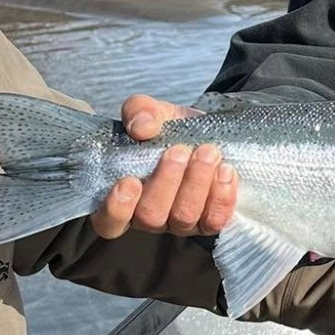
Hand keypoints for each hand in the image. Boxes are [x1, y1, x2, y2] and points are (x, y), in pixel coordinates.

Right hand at [89, 96, 238, 239]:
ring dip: (196, 184)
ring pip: (183, 218)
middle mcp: (148, 216)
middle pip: (150, 215)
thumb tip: (142, 127)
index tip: (129, 180)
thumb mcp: (151, 112)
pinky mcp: (208, 221)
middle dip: (167, 182)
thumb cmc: (168, 128)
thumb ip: (139, 112)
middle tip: (180, 151)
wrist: (205, 131)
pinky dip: (221, 197)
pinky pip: (214, 221)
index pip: (108, 222)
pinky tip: (226, 171)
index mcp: (124, 197)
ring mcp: (179, 222)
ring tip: (208, 153)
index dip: (116, 208)